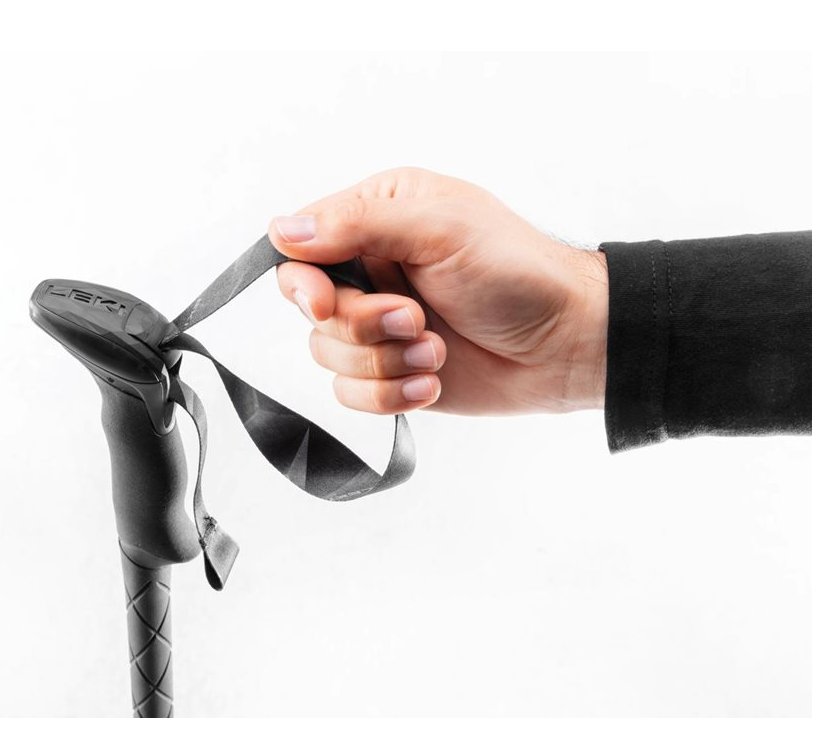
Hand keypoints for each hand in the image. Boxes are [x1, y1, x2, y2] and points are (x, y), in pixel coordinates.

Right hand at [270, 167, 607, 415]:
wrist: (568, 344)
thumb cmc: (519, 272)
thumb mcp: (440, 228)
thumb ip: (358, 224)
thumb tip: (283, 230)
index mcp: (378, 218)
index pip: (301, 248)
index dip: (303, 283)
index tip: (323, 304)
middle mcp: (374, 270)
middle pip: (312, 311)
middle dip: (363, 326)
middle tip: (416, 320)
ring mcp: (382, 325)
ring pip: (330, 356)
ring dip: (385, 362)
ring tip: (436, 352)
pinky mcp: (394, 371)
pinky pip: (353, 395)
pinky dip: (391, 395)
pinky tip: (432, 382)